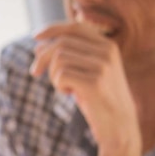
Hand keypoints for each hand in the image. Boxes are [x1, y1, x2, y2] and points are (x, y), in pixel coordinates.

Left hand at [30, 21, 139, 150]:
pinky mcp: (95, 82)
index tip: (35, 37)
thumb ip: (69, 57)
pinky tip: (70, 94)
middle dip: (42, 57)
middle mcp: (107, 52)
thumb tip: (38, 45)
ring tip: (65, 88)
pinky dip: (59, 85)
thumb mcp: (86, 73)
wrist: (120, 128)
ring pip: (58, 59)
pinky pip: (61, 75)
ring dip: (53, 75)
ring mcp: (103, 66)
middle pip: (61, 43)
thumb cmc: (99, 100)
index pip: (75, 27)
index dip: (53, 29)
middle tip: (34, 73)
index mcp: (107, 46)